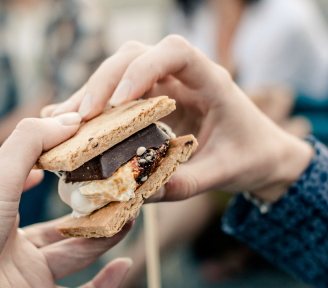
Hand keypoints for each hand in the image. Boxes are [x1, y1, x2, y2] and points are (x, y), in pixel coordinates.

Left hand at [0, 113, 133, 287]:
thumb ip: (30, 142)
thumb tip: (70, 119)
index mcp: (1, 212)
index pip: (31, 189)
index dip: (55, 172)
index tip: (81, 157)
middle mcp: (16, 244)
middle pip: (64, 227)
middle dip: (94, 211)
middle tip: (121, 193)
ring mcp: (28, 274)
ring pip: (77, 256)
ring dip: (105, 238)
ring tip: (131, 216)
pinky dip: (103, 287)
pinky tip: (124, 265)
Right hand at [42, 36, 312, 202]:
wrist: (263, 155)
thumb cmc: (250, 157)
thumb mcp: (222, 174)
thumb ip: (185, 183)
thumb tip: (140, 195)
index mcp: (211, 82)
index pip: (175, 52)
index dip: (143, 67)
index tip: (119, 100)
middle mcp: (185, 77)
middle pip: (136, 54)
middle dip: (105, 80)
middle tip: (82, 116)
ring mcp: (167, 86)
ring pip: (121, 70)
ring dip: (92, 92)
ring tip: (65, 121)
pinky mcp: (154, 101)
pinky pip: (121, 94)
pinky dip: (97, 106)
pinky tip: (75, 123)